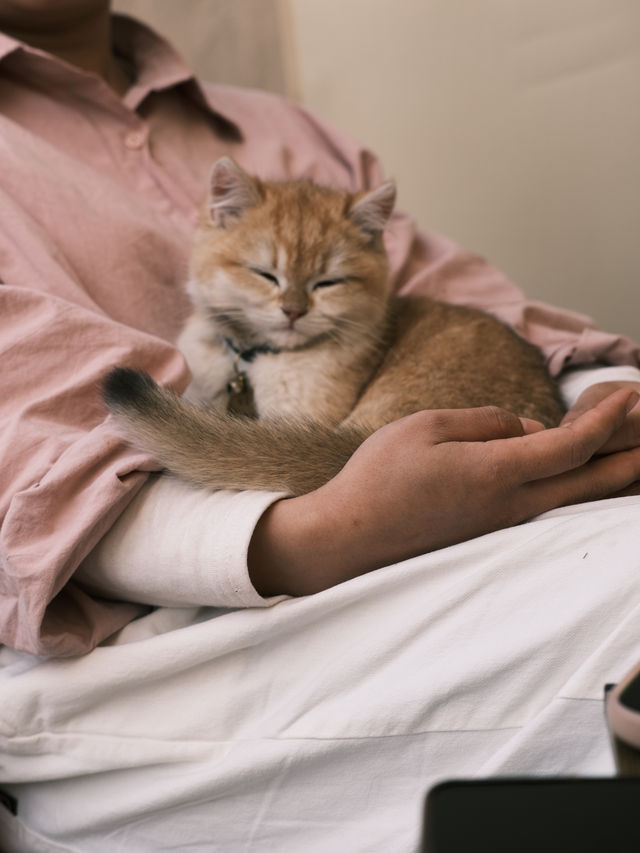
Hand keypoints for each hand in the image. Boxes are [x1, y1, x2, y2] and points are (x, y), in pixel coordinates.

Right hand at [248, 389, 639, 596]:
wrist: (351, 536)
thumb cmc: (382, 476)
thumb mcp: (428, 426)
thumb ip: (485, 422)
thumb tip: (527, 428)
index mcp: (497, 471)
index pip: (572, 446)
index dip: (607, 421)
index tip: (631, 396)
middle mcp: (510, 504)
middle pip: (588, 484)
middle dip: (629, 458)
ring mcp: (500, 524)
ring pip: (571, 499)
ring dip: (607, 475)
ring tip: (629, 453)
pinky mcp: (486, 533)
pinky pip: (544, 507)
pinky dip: (572, 488)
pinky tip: (573, 475)